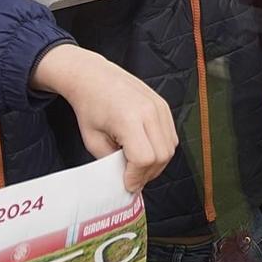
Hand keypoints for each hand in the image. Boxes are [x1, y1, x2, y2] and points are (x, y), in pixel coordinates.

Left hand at [29, 45, 176, 190]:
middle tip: (133, 179)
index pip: (145, 159)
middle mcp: (149, 111)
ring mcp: (159, 106)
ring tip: (138, 166)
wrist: (93, 77)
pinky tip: (145, 150)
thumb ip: (111, 162)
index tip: (127, 184)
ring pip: (170, 148)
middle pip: (162, 156)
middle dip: (148, 174)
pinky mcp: (163, 105)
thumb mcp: (92, 140)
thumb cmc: (90, 106)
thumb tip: (127, 180)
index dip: (137, 177)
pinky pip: (171, 136)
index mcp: (129, 119)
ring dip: (157, 163)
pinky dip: (161, 149)